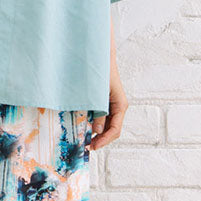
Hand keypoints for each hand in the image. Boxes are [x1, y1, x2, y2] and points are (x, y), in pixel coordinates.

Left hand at [89, 23, 127, 150]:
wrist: (97, 53)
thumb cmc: (99, 69)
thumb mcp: (98, 92)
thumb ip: (99, 111)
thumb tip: (97, 129)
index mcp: (120, 104)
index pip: (115, 130)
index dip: (104, 141)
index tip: (92, 147)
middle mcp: (117, 106)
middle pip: (110, 130)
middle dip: (99, 140)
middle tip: (84, 147)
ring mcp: (110, 105)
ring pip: (104, 126)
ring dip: (94, 133)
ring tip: (81, 139)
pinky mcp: (102, 102)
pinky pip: (99, 117)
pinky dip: (91, 124)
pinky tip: (80, 125)